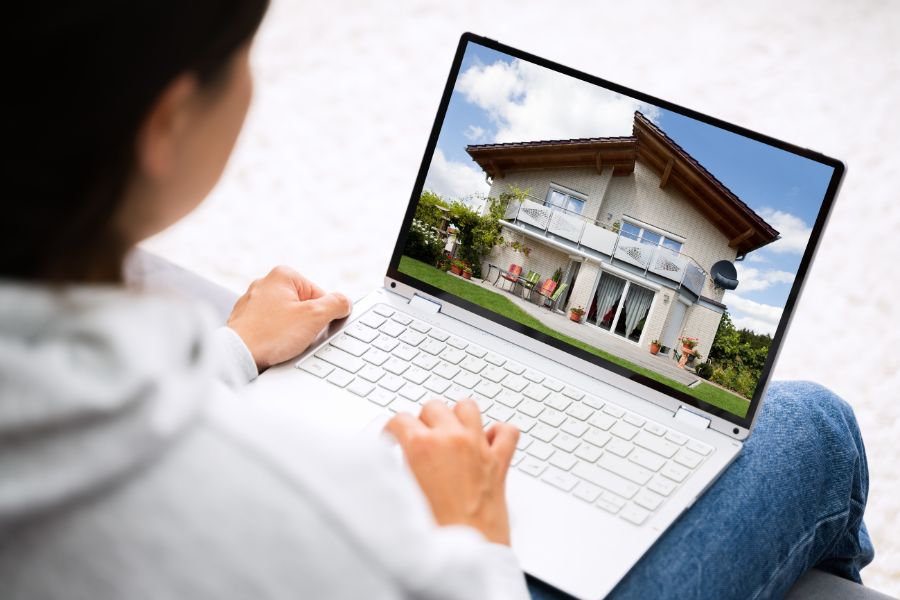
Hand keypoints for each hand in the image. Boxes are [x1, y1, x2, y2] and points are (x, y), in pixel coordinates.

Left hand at [227, 265, 350, 369]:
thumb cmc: (271, 335)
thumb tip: (345, 302)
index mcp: (283, 275)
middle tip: (298, 336)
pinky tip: (273, 345)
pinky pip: (272, 326)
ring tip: (283, 342)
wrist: (237, 356)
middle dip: (306, 323)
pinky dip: (276, 336)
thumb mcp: (314, 317)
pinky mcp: (246, 318)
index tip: (314, 328)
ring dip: (291, 331)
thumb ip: (337, 304)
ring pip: (288, 317)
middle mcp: (266, 283)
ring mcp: (253, 301)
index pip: (320, 295)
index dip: (323, 316)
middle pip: (304, 305)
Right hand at [385, 399, 518, 545]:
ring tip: (450, 430)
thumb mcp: (405, 491)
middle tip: (419, 438)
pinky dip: (498, 432)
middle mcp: (452, 440)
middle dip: (423, 420)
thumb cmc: (436, 531)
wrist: (468, 553)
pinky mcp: (499, 461)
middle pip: (434, 406)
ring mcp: (478, 447)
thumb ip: (404, 465)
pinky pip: (507, 431)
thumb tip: (402, 455)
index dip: (392, 430)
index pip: (400, 418)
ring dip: (457, 416)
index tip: (392, 438)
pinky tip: (487, 441)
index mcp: (422, 446)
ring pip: (468, 407)